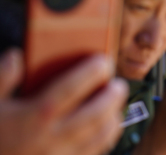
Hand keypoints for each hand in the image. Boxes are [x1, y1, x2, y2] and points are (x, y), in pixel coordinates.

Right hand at [0, 50, 127, 154]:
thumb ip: (1, 78)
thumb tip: (16, 56)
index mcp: (34, 116)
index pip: (70, 89)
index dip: (91, 73)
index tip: (104, 61)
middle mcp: (50, 137)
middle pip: (95, 115)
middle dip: (112, 97)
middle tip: (119, 84)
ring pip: (99, 137)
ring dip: (113, 119)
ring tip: (116, 105)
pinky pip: (92, 154)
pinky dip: (105, 140)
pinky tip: (106, 129)